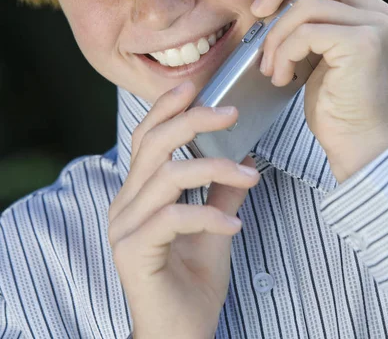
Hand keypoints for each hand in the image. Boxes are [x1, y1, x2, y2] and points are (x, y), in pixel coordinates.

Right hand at [107, 81, 259, 338]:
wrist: (181, 335)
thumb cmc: (193, 282)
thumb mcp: (214, 225)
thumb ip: (222, 189)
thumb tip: (244, 153)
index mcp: (138, 194)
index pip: (146, 138)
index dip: (166, 108)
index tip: (193, 87)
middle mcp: (125, 204)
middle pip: (152, 144)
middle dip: (192, 120)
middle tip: (231, 113)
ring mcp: (125, 227)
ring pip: (167, 175)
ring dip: (214, 168)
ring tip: (249, 175)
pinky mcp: (133, 251)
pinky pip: (173, 217)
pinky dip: (209, 215)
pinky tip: (235, 225)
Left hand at [250, 0, 387, 182]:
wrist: (355, 139)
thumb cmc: (334, 98)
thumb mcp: (316, 50)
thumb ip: (308, 20)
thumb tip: (272, 1)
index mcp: (364, 7)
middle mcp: (375, 9)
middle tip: (258, 11)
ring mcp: (372, 23)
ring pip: (305, 5)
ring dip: (275, 37)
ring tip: (271, 65)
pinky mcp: (361, 42)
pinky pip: (305, 31)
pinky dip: (283, 53)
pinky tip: (283, 76)